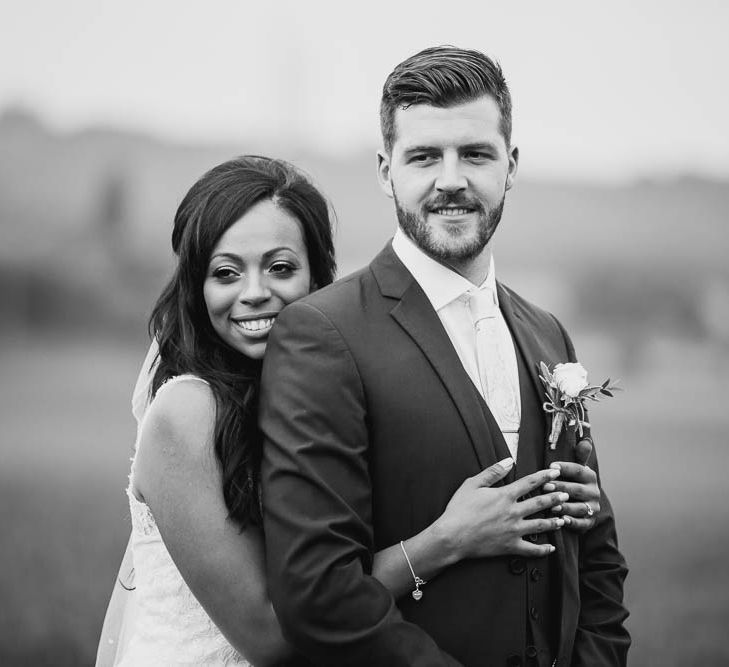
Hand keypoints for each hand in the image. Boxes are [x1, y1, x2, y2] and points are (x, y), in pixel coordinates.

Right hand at [433, 459, 568, 560]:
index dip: (544, 476)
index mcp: (504, 495)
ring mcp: (513, 530)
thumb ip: (492, 472)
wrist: (452, 536)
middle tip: (567, 494)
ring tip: (564, 519)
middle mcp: (513, 512)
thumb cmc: (459, 509)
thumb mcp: (472, 484)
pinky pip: (531, 550)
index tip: (555, 472)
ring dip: (554, 521)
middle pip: (540, 503)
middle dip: (555, 498)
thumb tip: (508, 461)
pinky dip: (543, 550)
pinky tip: (551, 548)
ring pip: (540, 525)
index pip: (529, 482)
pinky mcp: (510, 546)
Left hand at [543, 438, 599, 531]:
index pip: (579, 470)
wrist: (584, 503)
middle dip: (561, 488)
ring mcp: (592, 508)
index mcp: (590, 476)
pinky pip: (582, 523)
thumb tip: (586, 441)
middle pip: (577, 489)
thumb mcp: (577, 468)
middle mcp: (594, 492)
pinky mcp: (589, 521)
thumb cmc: (573, 481)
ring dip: (565, 506)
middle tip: (545, 486)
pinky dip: (573, 522)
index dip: (565, 468)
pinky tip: (562, 520)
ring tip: (551, 505)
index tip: (551, 466)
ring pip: (579, 507)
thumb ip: (579, 456)